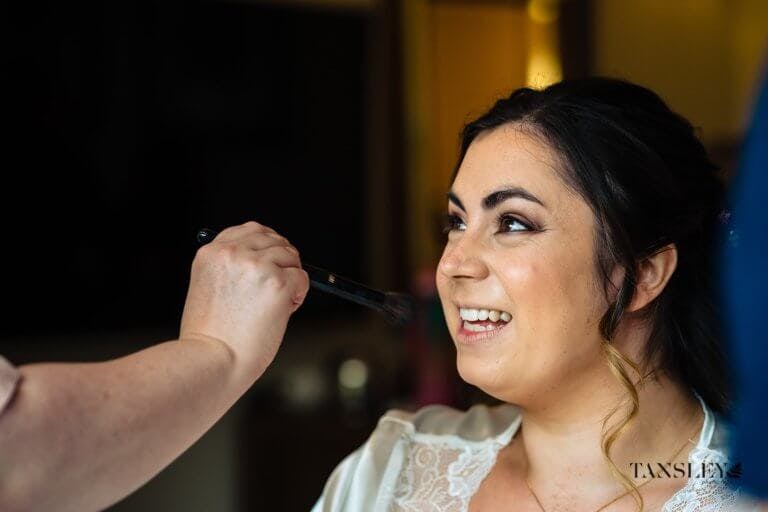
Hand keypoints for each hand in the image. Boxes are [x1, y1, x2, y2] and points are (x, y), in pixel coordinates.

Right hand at [179, 221, 308, 381]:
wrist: (213, 360)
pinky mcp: (278, 284)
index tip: (274, 254)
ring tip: (276, 304)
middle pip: (274, 239)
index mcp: (211, 253)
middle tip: (281, 284)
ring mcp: (257, 267)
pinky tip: (284, 311)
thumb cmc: (210, 336)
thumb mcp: (209, 288)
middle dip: (282, 260)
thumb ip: (231, 269)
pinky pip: (302, 278)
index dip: (267, 242)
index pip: (250, 230)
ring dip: (291, 277)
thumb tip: (267, 260)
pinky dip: (299, 293)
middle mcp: (233, 254)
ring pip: (290, 256)